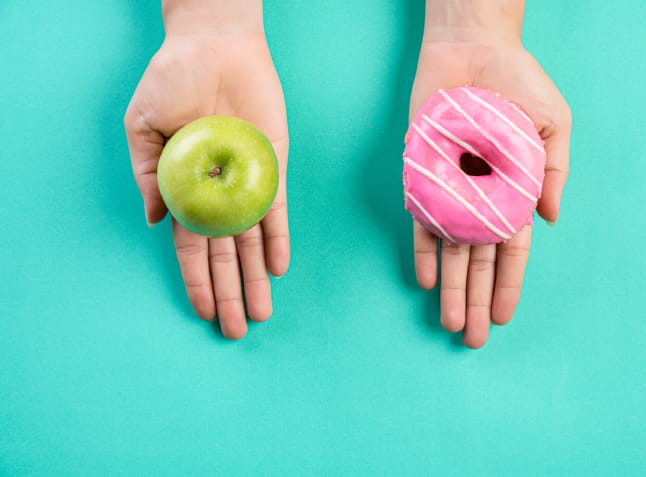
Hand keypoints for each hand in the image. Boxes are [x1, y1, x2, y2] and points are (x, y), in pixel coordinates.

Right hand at [124, 12, 288, 339]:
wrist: (213, 46)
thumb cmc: (171, 82)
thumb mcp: (144, 128)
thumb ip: (149, 176)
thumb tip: (154, 221)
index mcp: (184, 190)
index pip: (191, 247)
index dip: (197, 279)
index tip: (203, 311)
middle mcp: (218, 194)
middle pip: (225, 255)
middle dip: (231, 293)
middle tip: (236, 331)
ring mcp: (246, 184)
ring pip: (253, 242)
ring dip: (257, 278)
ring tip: (262, 313)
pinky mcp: (272, 167)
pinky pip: (276, 210)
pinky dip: (278, 239)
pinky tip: (279, 269)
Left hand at [410, 2, 571, 347]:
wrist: (473, 50)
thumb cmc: (519, 84)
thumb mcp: (554, 124)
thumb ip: (552, 172)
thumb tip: (551, 220)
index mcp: (513, 191)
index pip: (511, 251)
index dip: (507, 286)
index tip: (503, 319)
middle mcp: (480, 198)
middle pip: (477, 261)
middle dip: (474, 300)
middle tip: (470, 340)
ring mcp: (450, 190)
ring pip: (449, 250)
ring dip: (450, 288)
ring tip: (448, 323)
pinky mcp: (422, 176)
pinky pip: (419, 220)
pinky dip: (421, 250)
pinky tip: (424, 280)